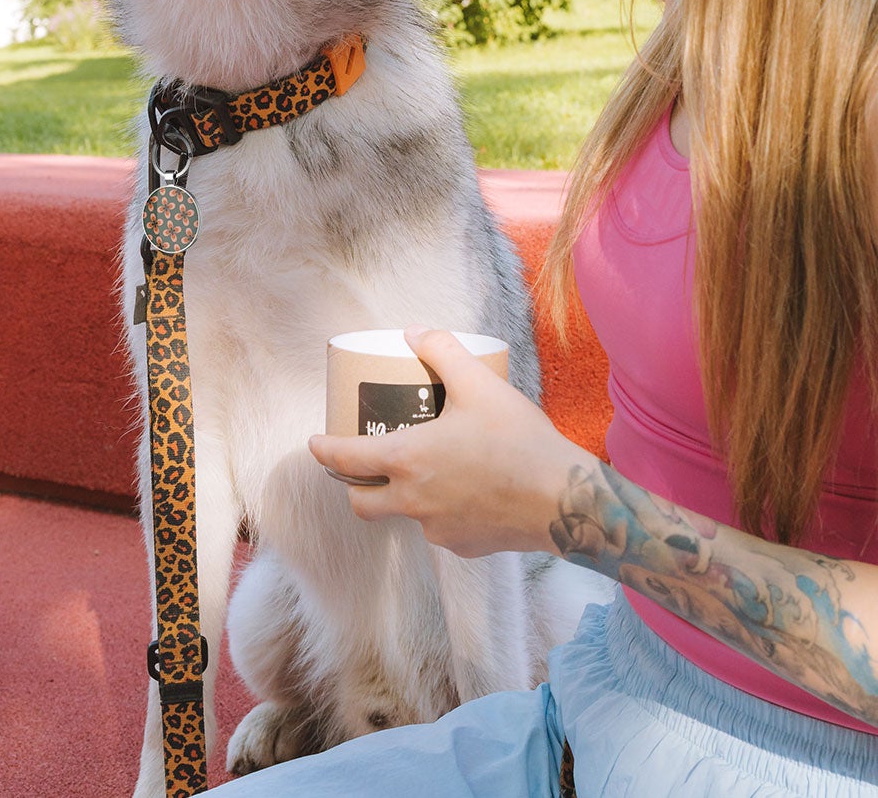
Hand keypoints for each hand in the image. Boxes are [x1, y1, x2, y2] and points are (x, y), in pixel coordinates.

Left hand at [308, 328, 587, 557]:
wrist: (562, 498)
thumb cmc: (517, 440)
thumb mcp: (479, 383)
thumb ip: (442, 351)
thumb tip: (414, 332)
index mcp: (407, 460)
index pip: (346, 459)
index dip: (324, 450)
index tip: (315, 443)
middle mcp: (413, 501)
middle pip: (362, 502)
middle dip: (354, 486)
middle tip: (362, 466)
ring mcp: (437, 529)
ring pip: (406, 514)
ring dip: (407, 496)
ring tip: (431, 471)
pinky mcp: (464, 546)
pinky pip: (442, 528)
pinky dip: (444, 510)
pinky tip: (469, 491)